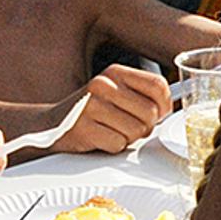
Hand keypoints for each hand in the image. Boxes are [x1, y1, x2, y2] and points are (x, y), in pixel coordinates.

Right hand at [55, 64, 172, 152]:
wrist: (51, 125)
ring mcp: (92, 106)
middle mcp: (103, 85)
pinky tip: (101, 138)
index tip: (159, 114)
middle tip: (129, 126)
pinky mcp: (84, 128)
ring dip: (129, 138)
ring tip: (112, 131)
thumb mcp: (114, 92)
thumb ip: (140, 96)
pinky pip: (118, 143)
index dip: (165, 105)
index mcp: (115, 72)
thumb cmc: (89, 111)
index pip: (157, 86)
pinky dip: (113, 146)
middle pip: (150, 112)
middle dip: (145, 126)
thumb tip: (169, 109)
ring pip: (137, 131)